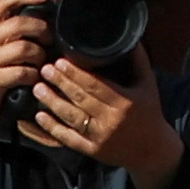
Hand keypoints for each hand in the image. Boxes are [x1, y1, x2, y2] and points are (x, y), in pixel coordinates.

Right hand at [0, 0, 57, 146]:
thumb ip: (5, 38)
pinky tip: (33, 79)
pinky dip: (34, 75)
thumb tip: (35, 22)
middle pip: (19, 24)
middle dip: (41, 29)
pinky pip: (23, 72)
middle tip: (49, 40)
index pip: (3, 5)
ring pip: (24, 48)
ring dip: (39, 56)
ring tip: (41, 64)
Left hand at [23, 47, 182, 186]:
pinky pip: (68, 138)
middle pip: (80, 98)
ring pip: (71, 117)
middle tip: (44, 69)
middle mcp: (111, 119)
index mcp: (125, 101)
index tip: (60, 61)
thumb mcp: (148, 85)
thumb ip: (139, 61)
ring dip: (52, 101)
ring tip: (38, 87)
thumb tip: (131, 38)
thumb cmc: (149, 112)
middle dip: (60, 82)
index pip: (95, 84)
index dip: (75, 73)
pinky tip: (40, 115)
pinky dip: (53, 127)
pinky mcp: (92, 150)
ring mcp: (100, 136)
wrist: (152, 150)